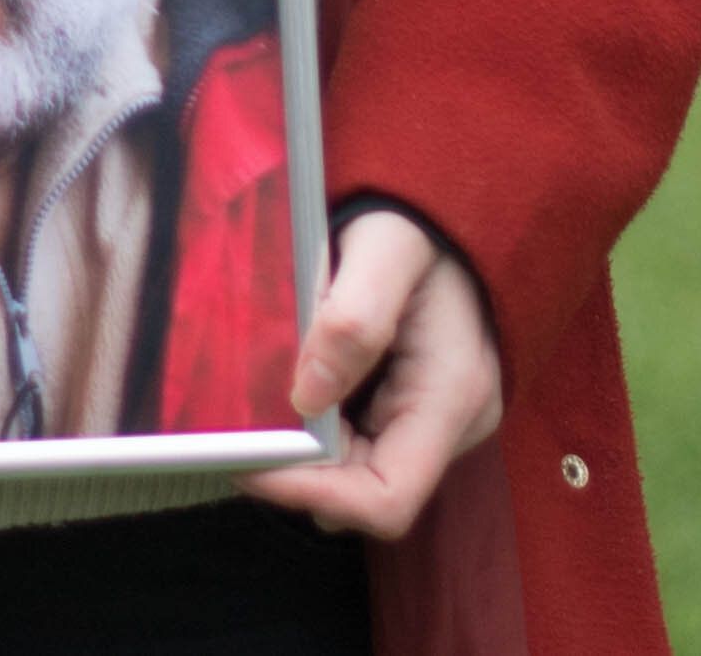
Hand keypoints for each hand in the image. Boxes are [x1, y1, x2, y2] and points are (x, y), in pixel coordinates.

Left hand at [245, 208, 506, 538]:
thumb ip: (352, 319)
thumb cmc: (421, 219)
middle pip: (366, 492)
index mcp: (454, 396)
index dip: (311, 493)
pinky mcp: (419, 407)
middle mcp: (456, 424)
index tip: (247, 463)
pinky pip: (363, 442)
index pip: (385, 500)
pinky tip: (300, 378)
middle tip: (244, 420)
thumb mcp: (386, 247)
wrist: (453, 200)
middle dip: (301, 468)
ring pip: (359, 471)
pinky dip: (322, 424)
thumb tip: (306, 398)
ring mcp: (440, 420)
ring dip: (308, 446)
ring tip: (269, 386)